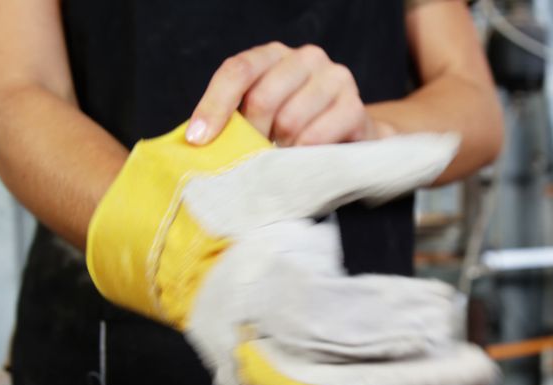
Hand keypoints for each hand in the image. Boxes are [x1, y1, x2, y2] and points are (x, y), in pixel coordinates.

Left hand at [186, 42, 388, 146]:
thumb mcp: (263, 114)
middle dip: (252, 135)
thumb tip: (198, 140)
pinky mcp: (355, 106)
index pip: (237, 71)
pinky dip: (302, 156)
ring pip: (289, 121)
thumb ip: (236, 117)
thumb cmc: (297, 127)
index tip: (198, 139)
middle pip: (262, 98)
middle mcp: (307, 58)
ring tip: (283, 156)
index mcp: (275, 54)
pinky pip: (315, 137)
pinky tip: (302, 161)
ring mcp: (334, 78)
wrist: (350, 138)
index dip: (213, 106)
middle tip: (254, 156)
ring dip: (280, 149)